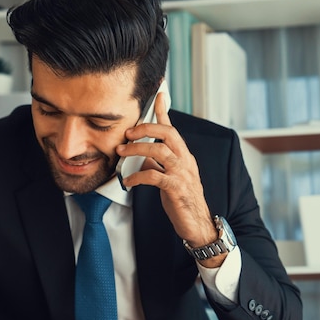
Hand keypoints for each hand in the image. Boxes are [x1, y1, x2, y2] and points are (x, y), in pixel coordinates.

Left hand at [116, 93, 224, 266]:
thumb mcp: (170, 178)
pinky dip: (137, 176)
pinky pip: (154, 177)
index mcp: (184, 156)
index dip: (164, 111)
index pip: (173, 128)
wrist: (198, 225)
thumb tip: (141, 158)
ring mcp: (183, 174)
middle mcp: (185, 161)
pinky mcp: (177, 189)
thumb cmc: (183, 201)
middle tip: (127, 134)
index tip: (158, 94)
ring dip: (137, 149)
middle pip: (168, 133)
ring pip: (160, 151)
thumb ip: (158, 165)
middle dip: (145, 128)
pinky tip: (127, 181)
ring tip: (121, 153)